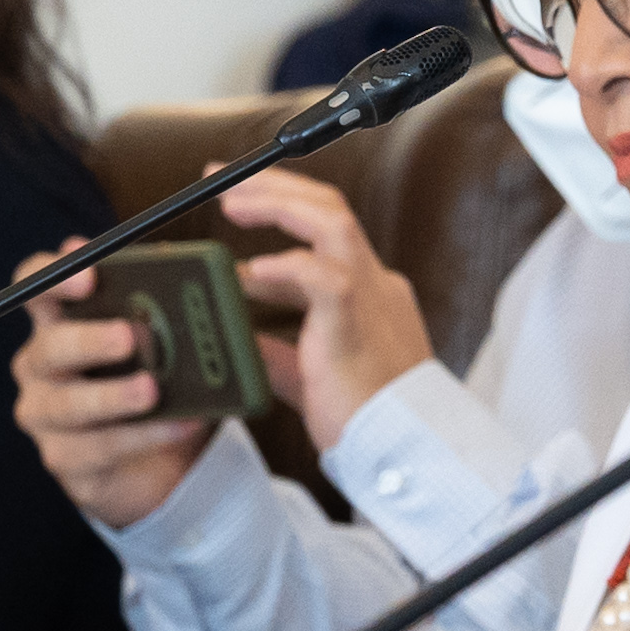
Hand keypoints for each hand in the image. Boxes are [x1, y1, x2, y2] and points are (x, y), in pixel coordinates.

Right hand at [8, 237, 209, 527]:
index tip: (89, 274)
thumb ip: (181, 304)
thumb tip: (214, 272)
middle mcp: (42, 362)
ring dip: (112, 396)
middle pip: (49, 346)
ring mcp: (45, 413)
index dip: (54, 275)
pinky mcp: (63, 458)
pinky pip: (96, 448)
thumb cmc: (164, 381)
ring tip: (153, 390)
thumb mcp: (177, 339)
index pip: (36, 284)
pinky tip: (180, 425)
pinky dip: (143, 436)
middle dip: (89, 340)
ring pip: (66, 405)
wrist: (170, 458)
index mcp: (61, 319)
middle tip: (129, 336)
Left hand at [221, 167, 435, 451]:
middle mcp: (374, 283)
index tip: (240, 202)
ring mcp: (370, 297)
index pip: (326, 230)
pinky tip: (252, 270)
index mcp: (368, 294)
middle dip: (273, 186)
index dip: (282, 208)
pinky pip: (323, 277)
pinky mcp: (355, 323)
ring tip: (234, 202)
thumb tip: (238, 334)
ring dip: (278, 204)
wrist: (407, 449)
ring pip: (331, 221)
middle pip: (328, 207)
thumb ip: (276, 349)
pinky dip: (285, 267)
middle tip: (221, 181)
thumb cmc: (365, 418)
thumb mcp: (308, 373)